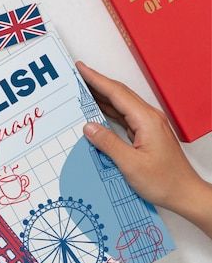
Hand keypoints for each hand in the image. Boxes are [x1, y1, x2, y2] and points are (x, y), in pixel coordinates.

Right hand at [76, 61, 211, 235]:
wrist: (185, 194)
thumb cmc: (164, 182)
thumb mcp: (131, 165)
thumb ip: (108, 143)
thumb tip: (89, 127)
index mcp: (146, 120)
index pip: (116, 93)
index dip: (96, 79)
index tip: (81, 68)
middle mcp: (149, 118)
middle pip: (119, 94)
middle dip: (97, 83)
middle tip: (77, 76)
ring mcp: (148, 125)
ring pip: (121, 105)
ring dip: (102, 96)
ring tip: (83, 90)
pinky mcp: (146, 134)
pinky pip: (124, 117)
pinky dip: (109, 111)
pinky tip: (98, 112)